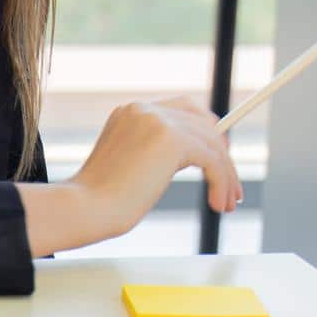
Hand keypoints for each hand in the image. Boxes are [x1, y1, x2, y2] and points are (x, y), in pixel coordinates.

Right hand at [69, 97, 242, 239]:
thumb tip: (199, 154)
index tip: (220, 157)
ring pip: (211, 143)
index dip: (207, 131)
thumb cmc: (101, 199)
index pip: (184, 109)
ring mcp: (158, 120)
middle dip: (222, 154)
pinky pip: (212, 159)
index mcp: (132, 110)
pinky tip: (218, 203)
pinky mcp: (172, 139)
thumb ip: (158, 150)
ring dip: (226, 174)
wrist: (84, 208)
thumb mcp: (132, 163)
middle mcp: (145, 107)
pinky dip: (222, 181)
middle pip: (203, 122)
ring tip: (228, 202)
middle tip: (231, 185)